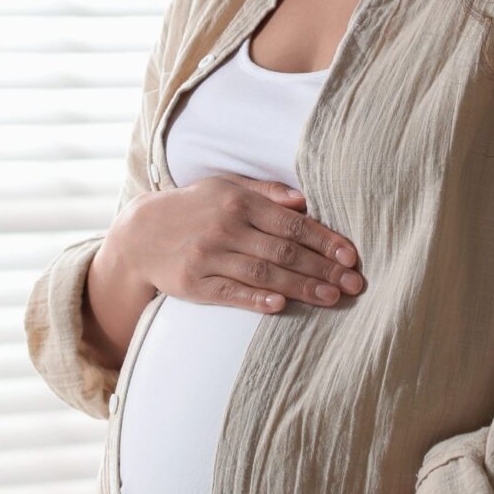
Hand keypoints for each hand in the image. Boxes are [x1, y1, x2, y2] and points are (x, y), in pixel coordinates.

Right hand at [106, 173, 365, 312]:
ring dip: (301, 287)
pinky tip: (281, 306)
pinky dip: (256, 300)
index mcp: (237, 201)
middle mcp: (224, 228)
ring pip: (262, 275)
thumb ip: (266, 192)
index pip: (291, 223)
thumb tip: (304, 199)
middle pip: (283, 252)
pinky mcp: (192, 284)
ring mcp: (207, 257)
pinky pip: (230, 293)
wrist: (139, 235)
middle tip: (354, 283)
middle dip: (323, 268)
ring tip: (332, 297)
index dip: (324, 240)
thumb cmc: (193, 208)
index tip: (351, 255)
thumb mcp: (225, 187)